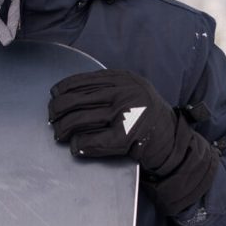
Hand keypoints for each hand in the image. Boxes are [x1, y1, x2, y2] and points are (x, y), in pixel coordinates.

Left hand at [48, 69, 217, 214]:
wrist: (173, 143)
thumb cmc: (146, 118)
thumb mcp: (132, 92)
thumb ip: (108, 88)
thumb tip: (66, 93)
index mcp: (124, 78)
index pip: (84, 79)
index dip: (64, 88)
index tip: (54, 96)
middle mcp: (126, 91)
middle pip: (77, 99)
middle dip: (58, 110)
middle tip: (52, 119)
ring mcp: (128, 112)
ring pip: (81, 119)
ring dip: (63, 129)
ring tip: (59, 134)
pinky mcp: (128, 136)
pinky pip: (94, 140)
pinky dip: (80, 145)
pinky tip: (76, 147)